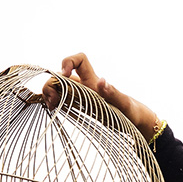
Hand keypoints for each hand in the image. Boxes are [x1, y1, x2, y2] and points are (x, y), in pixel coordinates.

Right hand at [43, 52, 159, 140]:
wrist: (133, 122)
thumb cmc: (132, 112)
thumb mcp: (125, 104)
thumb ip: (114, 93)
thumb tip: (102, 82)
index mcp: (93, 80)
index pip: (79, 59)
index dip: (69, 61)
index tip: (66, 75)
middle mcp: (84, 85)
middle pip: (61, 75)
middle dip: (52, 83)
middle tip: (53, 101)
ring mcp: (79, 95)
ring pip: (57, 87)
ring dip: (49, 92)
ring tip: (51, 106)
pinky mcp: (77, 106)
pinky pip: (60, 99)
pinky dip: (52, 101)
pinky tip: (53, 109)